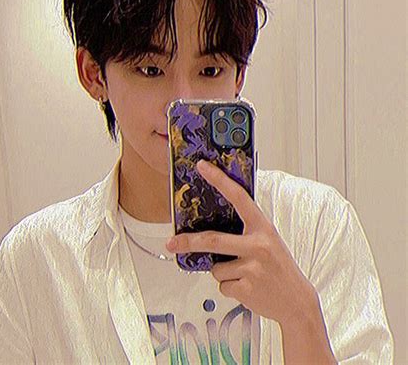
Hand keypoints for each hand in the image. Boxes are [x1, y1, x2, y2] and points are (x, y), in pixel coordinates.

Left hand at [166, 159, 317, 326]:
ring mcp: (252, 268)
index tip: (202, 167)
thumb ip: (246, 232)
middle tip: (172, 242)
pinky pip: (222, 285)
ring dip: (222, 272)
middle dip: (189, 242)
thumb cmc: (279, 268)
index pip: (239, 197)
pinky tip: (247, 287)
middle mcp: (258, 245)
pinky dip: (229, 287)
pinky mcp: (246, 289)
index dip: (219, 180)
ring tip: (244, 274)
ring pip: (216, 268)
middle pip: (213, 240)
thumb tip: (212, 227)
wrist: (297, 302)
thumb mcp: (269, 241)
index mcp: (263, 228)